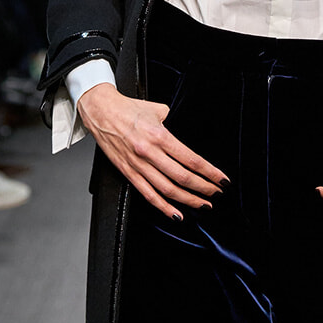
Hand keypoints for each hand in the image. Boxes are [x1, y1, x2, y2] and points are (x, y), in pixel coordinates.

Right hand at [78, 83, 227, 218]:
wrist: (100, 111)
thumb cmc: (128, 109)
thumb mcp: (157, 110)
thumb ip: (173, 122)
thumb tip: (186, 133)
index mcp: (160, 136)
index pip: (191, 160)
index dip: (209, 173)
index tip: (221, 180)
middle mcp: (150, 153)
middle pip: (183, 178)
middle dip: (203, 188)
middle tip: (216, 193)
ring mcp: (138, 165)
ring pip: (168, 190)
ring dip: (188, 200)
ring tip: (202, 204)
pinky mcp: (128, 173)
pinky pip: (148, 195)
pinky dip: (164, 207)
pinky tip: (176, 213)